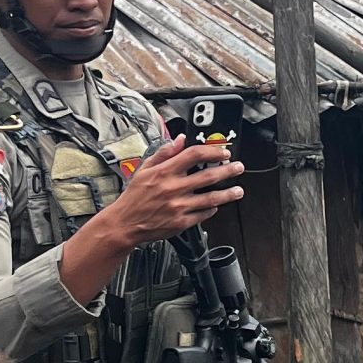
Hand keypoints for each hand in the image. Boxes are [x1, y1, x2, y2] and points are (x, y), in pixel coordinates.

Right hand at [102, 136, 244, 246]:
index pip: (194, 155)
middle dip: (228, 170)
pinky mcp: (181, 222)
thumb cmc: (134, 197)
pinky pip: (203, 214)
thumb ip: (164, 153)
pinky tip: (216, 205)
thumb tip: (180, 139)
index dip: (212, 151)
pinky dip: (212, 209)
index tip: (222, 152)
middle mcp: (173, 188)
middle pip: (208, 176)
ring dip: (228, 193)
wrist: (125, 223)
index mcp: (164, 172)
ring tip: (238, 191)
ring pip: (211, 198)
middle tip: (238, 167)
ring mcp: (178, 206)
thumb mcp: (144, 169)